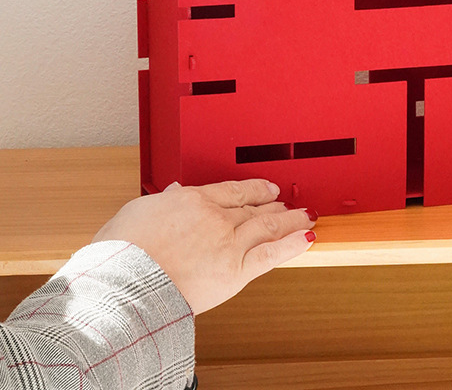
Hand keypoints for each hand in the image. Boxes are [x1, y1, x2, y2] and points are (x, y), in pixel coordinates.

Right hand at [92, 179, 317, 314]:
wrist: (124, 285)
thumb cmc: (120, 254)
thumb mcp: (135, 213)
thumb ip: (160, 202)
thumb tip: (171, 192)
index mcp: (191, 200)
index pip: (233, 191)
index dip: (255, 189)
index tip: (267, 189)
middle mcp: (215, 217)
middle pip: (253, 207)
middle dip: (274, 205)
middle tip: (289, 203)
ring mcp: (228, 243)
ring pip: (268, 225)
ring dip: (291, 219)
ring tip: (307, 215)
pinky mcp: (235, 270)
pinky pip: (271, 254)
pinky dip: (293, 244)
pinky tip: (308, 237)